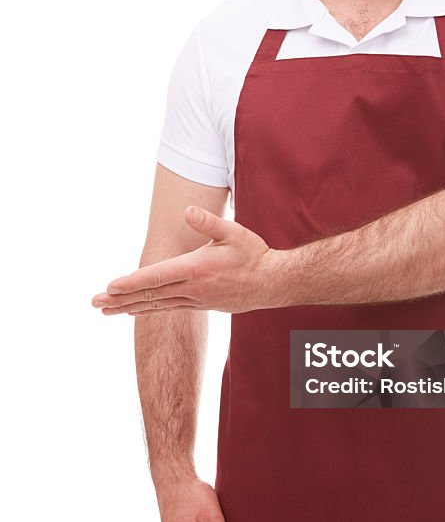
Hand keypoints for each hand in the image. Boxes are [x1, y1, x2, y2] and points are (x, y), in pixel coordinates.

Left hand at [92, 206, 278, 314]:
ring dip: (129, 307)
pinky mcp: (201, 304)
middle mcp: (192, 288)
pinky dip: (149, 309)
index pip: (156, 277)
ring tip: (106, 311)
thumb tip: (187, 210)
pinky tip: (136, 311)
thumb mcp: (234, 233)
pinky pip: (168, 308)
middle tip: (95, 303)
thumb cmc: (253, 255)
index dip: (132, 282)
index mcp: (196, 269)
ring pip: (156, 305)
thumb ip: (208, 222)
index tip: (110, 287)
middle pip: (149, 295)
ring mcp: (195, 299)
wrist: (272, 283)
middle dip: (120, 300)